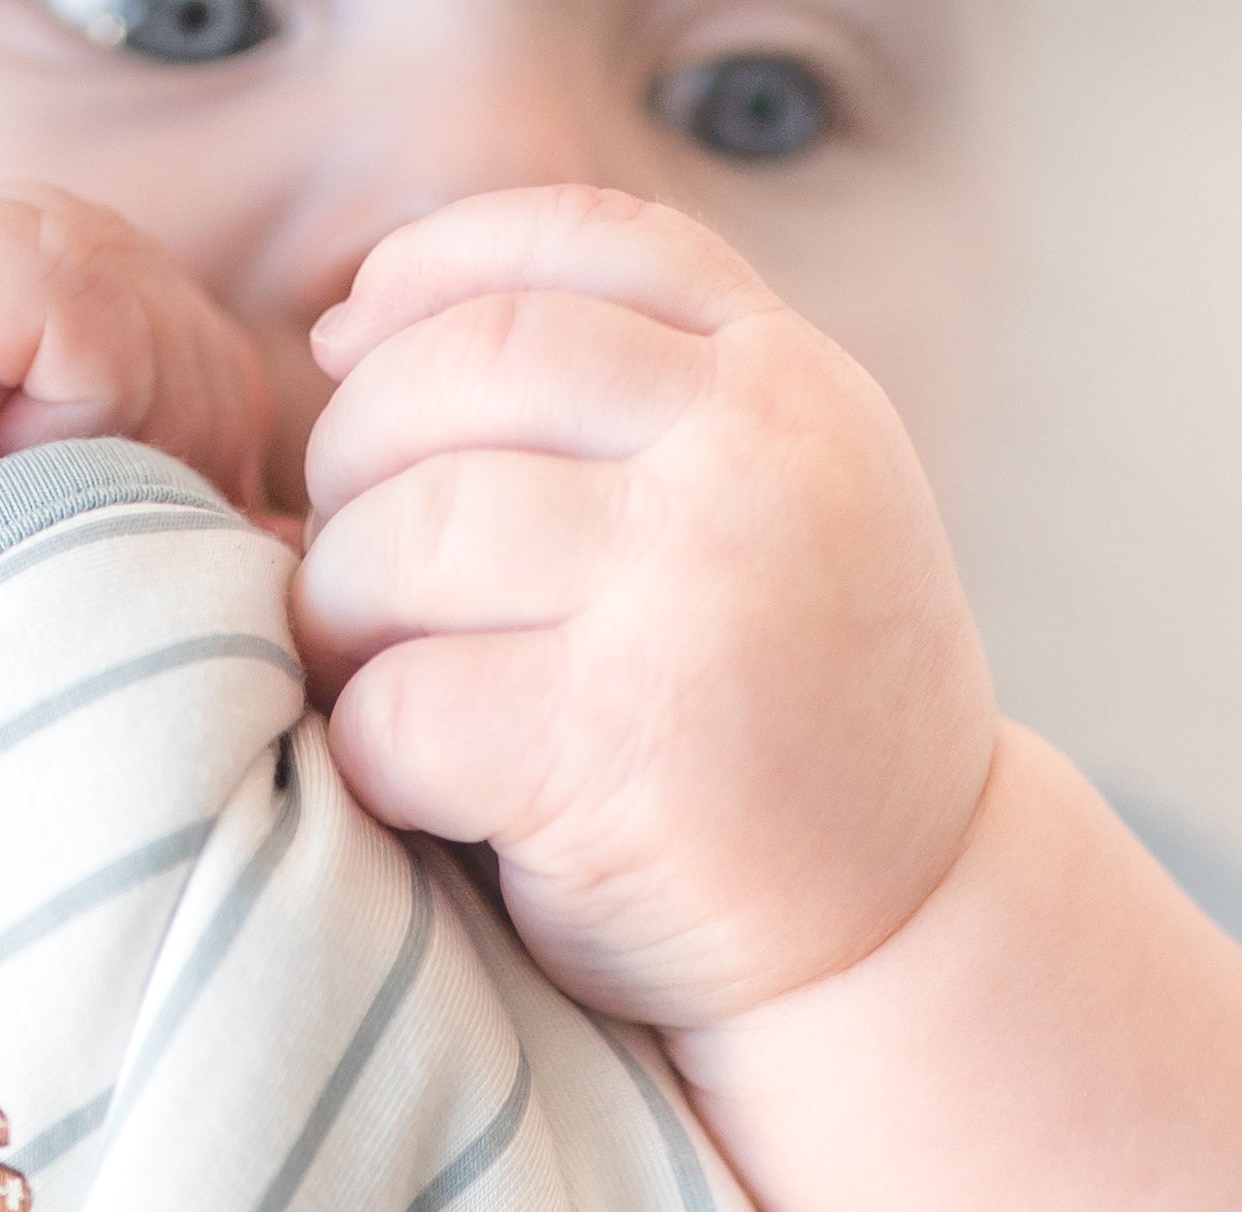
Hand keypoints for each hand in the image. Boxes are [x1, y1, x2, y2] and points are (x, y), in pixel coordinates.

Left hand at [294, 187, 994, 1033]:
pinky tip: (415, 782)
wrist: (901, 933)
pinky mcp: (619, 751)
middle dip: (355, 461)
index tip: (354, 350)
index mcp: (788, 385)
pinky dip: (370, 748)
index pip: (574, 248)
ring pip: (409, 534)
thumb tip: (350, 315)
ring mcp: (692, 600)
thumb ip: (627, 402)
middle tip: (352, 565)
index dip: (428, 275)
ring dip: (340, 610)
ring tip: (369, 672)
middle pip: (462, 374)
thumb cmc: (781, 727)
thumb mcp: (768, 506)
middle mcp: (753, 464)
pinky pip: (404, 707)